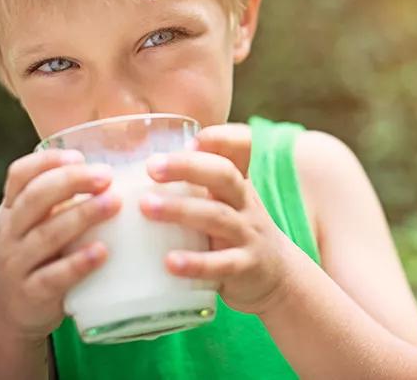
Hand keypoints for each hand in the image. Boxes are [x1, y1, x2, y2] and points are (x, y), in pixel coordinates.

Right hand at [0, 149, 121, 340]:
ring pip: (46, 235)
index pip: (19, 175)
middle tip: (107, 176)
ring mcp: (17, 264)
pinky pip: (53, 277)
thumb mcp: (39, 225)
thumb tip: (121, 168)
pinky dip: (78, 263)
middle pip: (35, 199)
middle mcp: (10, 233)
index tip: (79, 155)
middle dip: (71, 182)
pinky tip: (102, 252)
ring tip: (114, 203)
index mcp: (13, 209)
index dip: (46, 161)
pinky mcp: (31, 294)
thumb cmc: (39, 256)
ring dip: (82, 216)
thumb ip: (64, 199)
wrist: (7, 313)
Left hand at [141, 124, 293, 314]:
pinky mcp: (245, 267)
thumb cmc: (236, 234)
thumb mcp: (226, 203)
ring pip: (217, 216)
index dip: (221, 138)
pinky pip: (221, 264)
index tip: (192, 138)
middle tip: (151, 167)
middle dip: (188, 167)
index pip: (240, 149)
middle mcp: (245, 204)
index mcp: (236, 184)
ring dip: (181, 210)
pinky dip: (196, 263)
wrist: (279, 278)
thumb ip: (195, 185)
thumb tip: (137, 166)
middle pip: (224, 175)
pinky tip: (169, 262)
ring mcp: (247, 235)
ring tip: (147, 207)